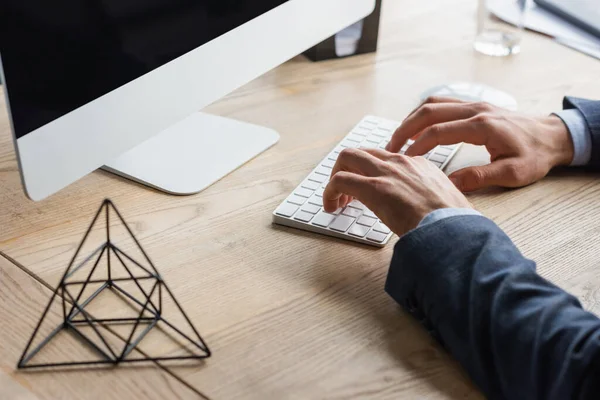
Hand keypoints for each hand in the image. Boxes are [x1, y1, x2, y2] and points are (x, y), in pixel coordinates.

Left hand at [323, 148, 472, 236]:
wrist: (455, 231)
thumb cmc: (454, 224)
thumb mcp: (444, 202)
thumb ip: (428, 198)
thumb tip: (419, 212)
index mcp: (420, 165)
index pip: (385, 158)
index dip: (370, 173)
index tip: (366, 190)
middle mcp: (401, 162)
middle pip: (362, 152)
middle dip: (347, 168)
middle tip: (346, 192)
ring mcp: (386, 173)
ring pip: (347, 157)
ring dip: (335, 177)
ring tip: (336, 200)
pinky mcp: (374, 188)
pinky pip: (339, 180)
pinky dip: (329, 192)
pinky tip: (331, 207)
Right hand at [386, 97, 574, 191]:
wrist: (553, 136)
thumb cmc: (535, 154)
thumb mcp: (512, 173)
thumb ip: (479, 177)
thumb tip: (448, 184)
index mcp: (482, 125)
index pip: (438, 131)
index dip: (416, 146)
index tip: (403, 160)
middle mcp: (475, 109)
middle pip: (428, 112)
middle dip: (405, 129)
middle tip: (390, 147)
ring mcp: (474, 104)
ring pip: (432, 103)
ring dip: (411, 119)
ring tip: (398, 139)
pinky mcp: (474, 105)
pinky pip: (441, 103)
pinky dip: (423, 114)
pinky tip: (416, 128)